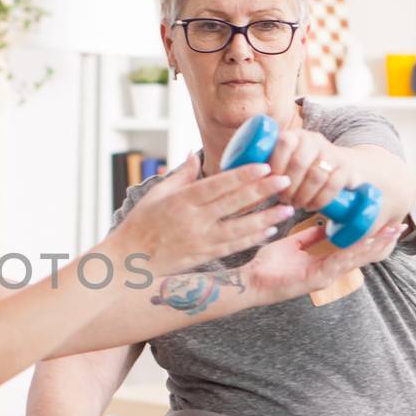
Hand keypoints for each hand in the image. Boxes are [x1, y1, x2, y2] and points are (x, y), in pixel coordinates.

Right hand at [111, 156, 294, 275]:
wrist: (128, 261)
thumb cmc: (140, 225)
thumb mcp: (155, 195)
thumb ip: (179, 176)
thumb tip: (193, 155)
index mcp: (182, 200)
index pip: (218, 184)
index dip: (243, 175)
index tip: (264, 166)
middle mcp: (194, 220)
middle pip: (234, 203)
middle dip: (262, 191)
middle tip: (286, 180)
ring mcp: (200, 240)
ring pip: (240, 227)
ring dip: (266, 217)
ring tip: (287, 208)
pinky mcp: (204, 256)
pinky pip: (234, 246)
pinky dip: (253, 238)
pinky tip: (270, 230)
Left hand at [244, 220, 403, 304]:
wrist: (250, 280)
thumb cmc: (268, 265)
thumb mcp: (292, 245)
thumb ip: (310, 237)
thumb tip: (324, 226)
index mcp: (324, 263)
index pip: (354, 249)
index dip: (371, 238)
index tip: (387, 224)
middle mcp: (329, 271)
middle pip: (362, 255)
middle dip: (381, 241)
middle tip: (400, 227)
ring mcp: (325, 277)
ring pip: (356, 258)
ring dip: (375, 245)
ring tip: (391, 232)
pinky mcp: (316, 279)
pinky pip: (339, 262)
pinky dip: (355, 252)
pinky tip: (367, 242)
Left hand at [267, 130, 357, 212]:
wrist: (341, 165)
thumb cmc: (301, 168)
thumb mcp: (284, 160)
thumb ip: (266, 165)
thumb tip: (243, 181)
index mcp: (295, 135)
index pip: (284, 143)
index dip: (276, 166)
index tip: (270, 183)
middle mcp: (314, 140)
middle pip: (299, 162)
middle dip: (288, 186)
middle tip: (283, 200)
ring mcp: (332, 153)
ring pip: (316, 175)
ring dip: (303, 195)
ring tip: (296, 204)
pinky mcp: (346, 168)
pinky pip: (333, 185)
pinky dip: (320, 200)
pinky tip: (311, 207)